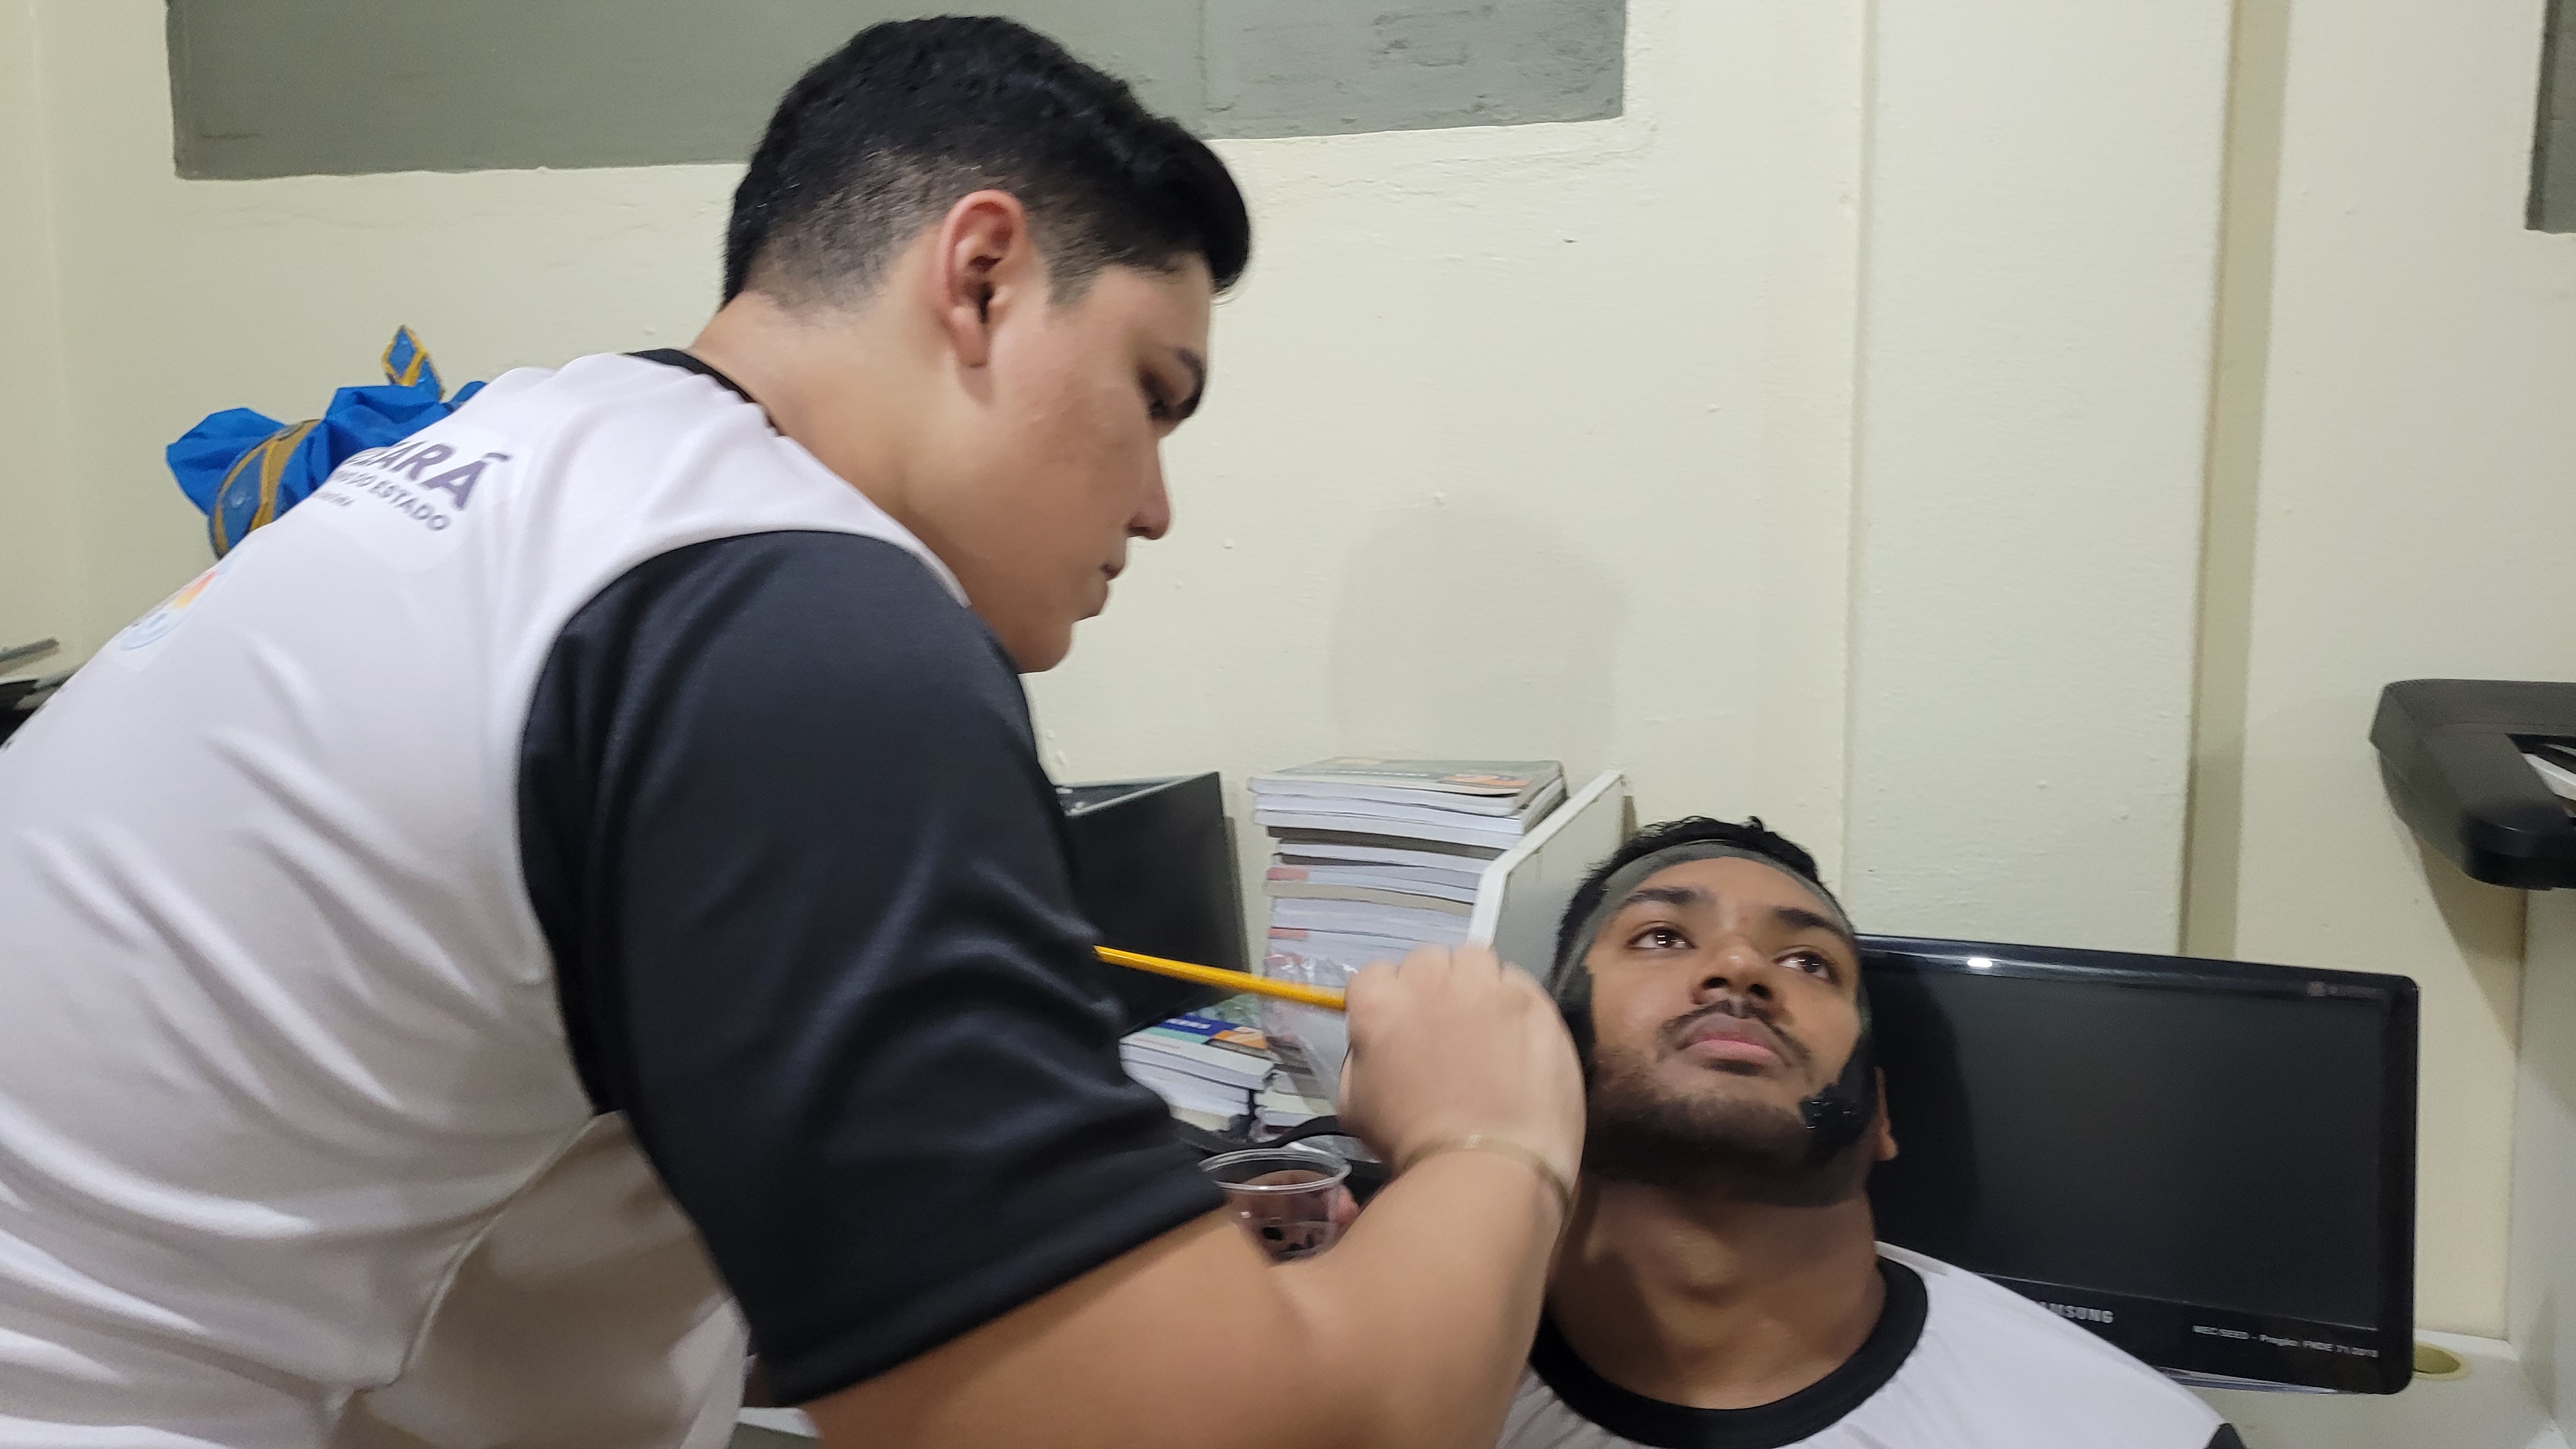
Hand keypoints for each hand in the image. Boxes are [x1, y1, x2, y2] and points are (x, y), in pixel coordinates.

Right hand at [1334, 945, 1583, 1190]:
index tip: (1401, 1029)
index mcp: (1379, 1003)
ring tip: (1484, 1020)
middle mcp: (1429, 980)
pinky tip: (1516, 1034)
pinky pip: (1515, 979)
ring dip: (1472, 981)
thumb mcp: (1355, 1105)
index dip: (1388, 1002)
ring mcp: (1484, 985)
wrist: (1485, 1164)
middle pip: (1426, 960)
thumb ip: (1360, 1059)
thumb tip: (1374, 1046)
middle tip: (1444, 1027)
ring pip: (1474, 958)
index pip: (1374, 976)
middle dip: (1431, 986)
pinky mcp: (1531, 998)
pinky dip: (1511, 999)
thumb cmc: (1411, 1143)